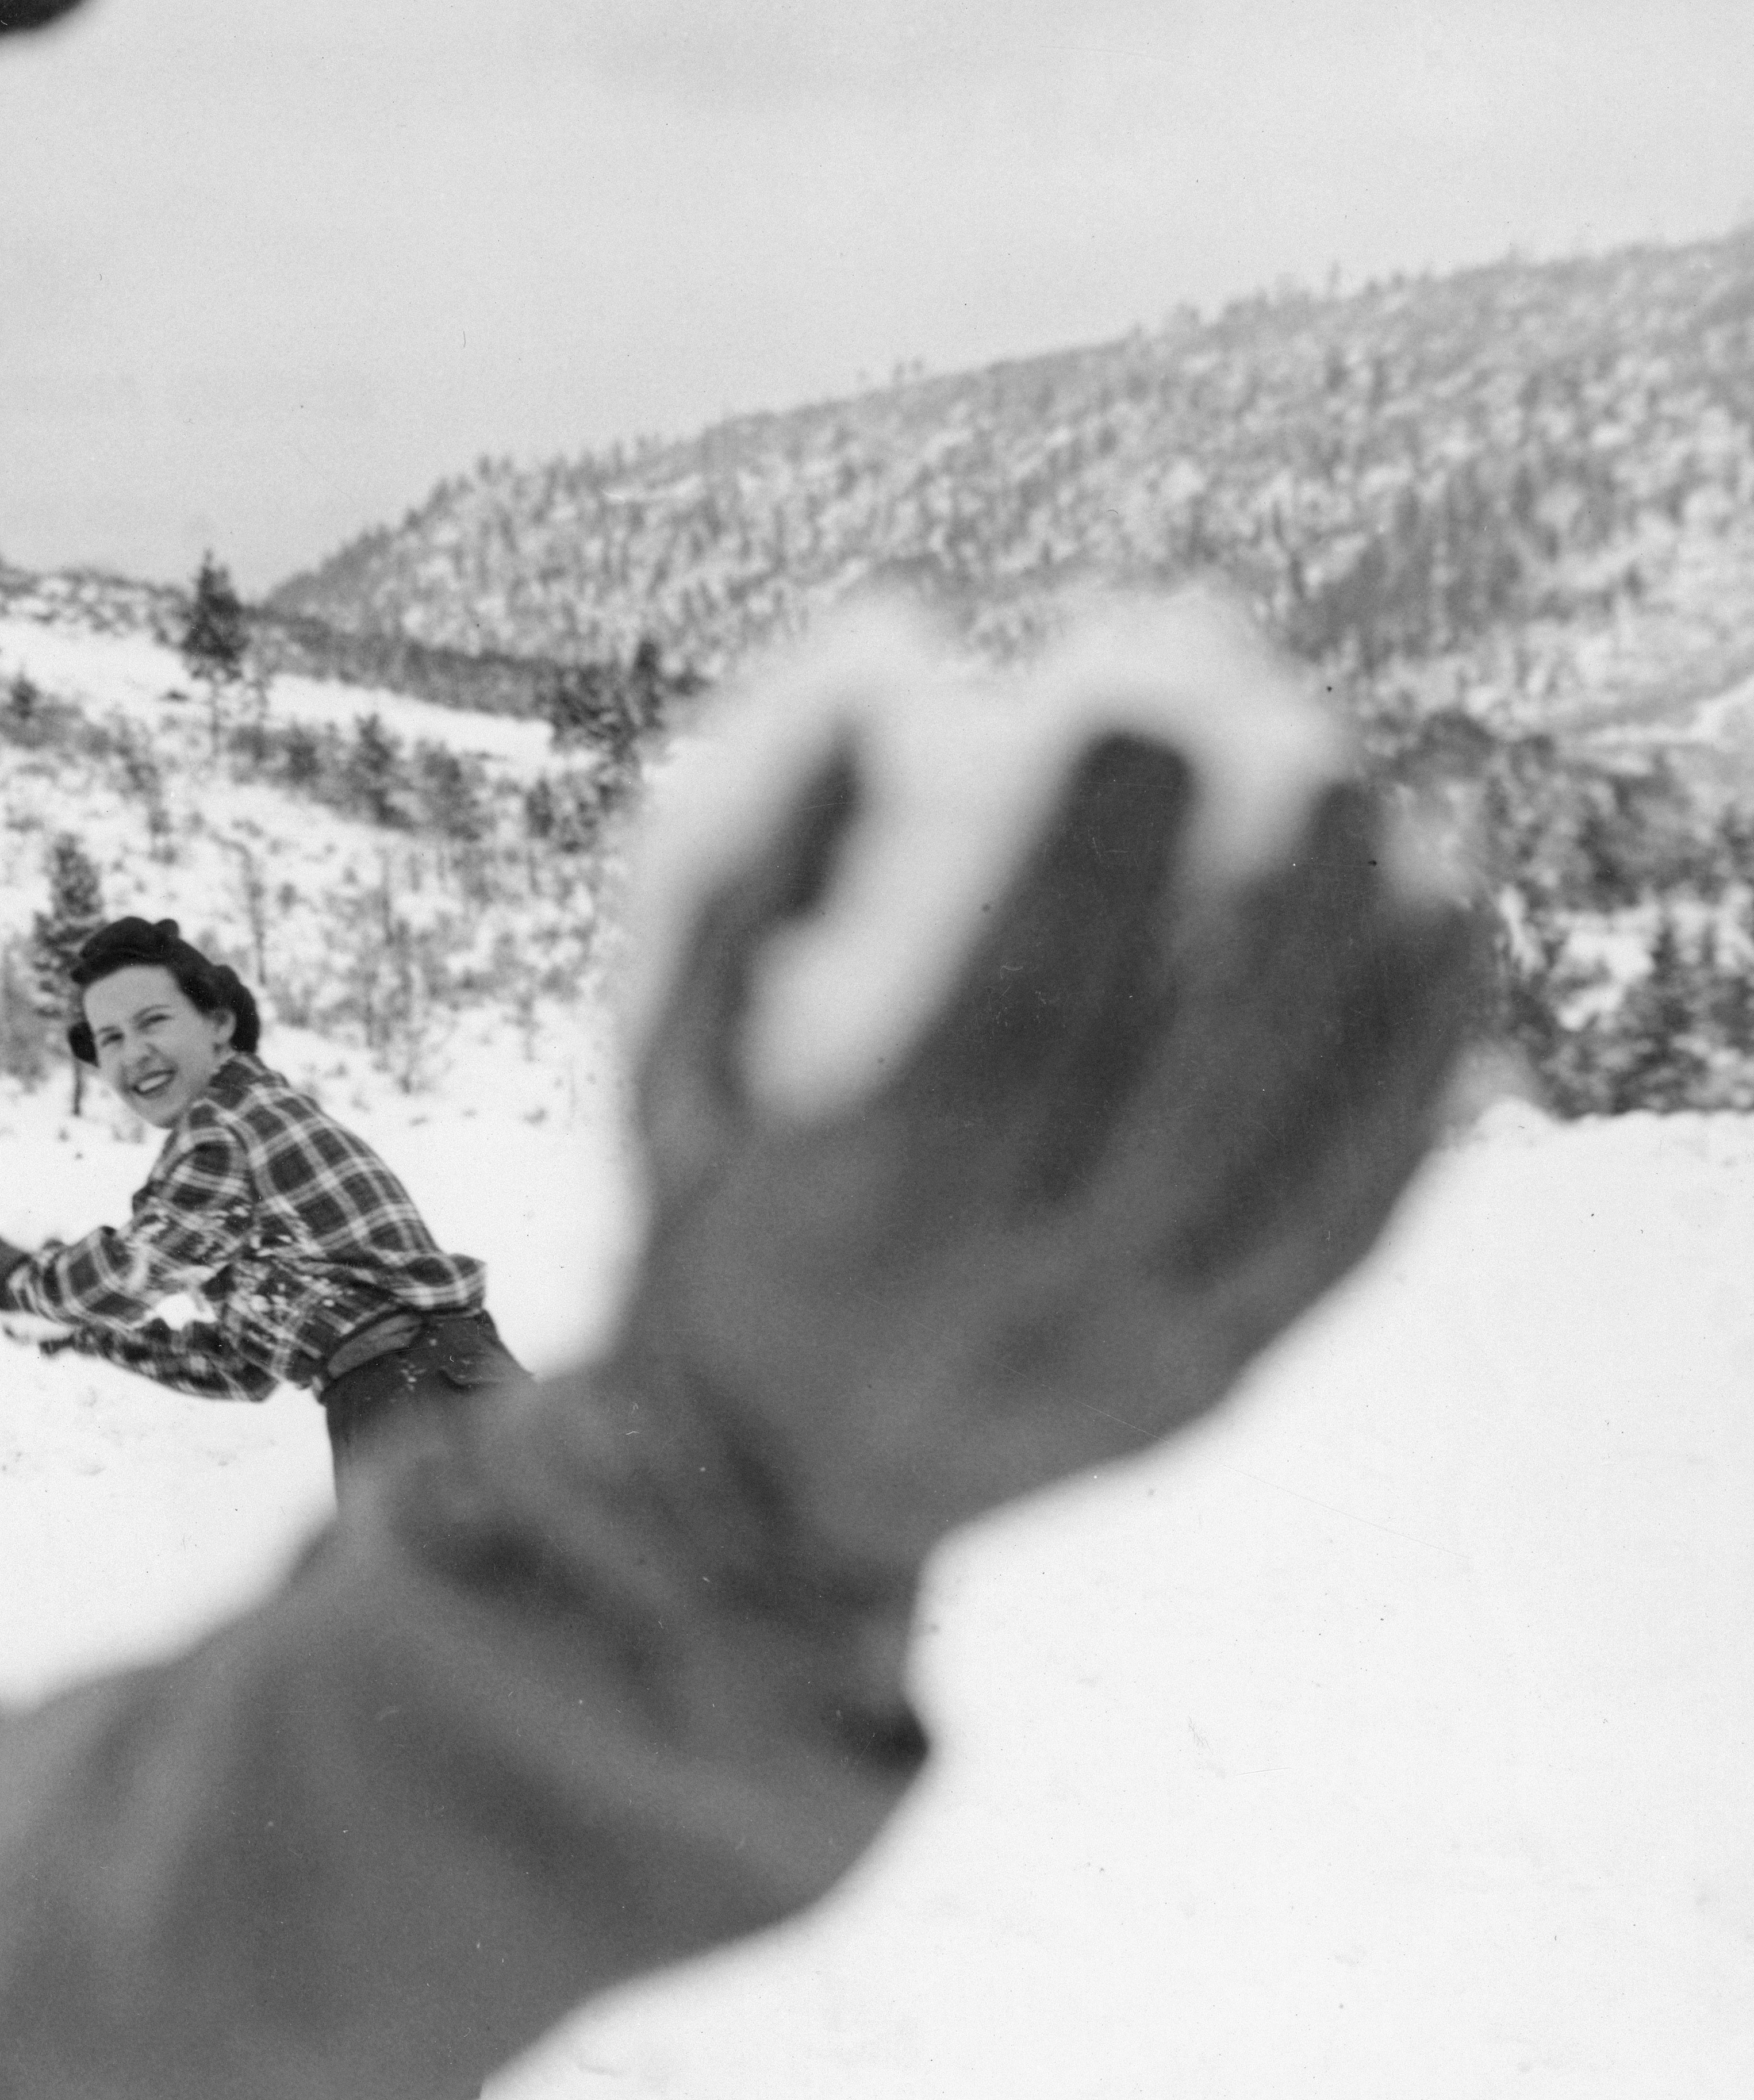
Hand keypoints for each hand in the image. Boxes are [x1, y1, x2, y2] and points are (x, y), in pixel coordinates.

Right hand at [612, 731, 1481, 1585]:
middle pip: (1167, 1069)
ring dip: (1348, 935)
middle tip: (1261, 690)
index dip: (1074, 848)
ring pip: (1291, 1141)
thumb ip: (742, 834)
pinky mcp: (1224, 1376)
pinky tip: (1439, 899)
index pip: (992, 1020)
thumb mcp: (660, 1025)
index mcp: (838, 1220)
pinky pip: (1357, 1210)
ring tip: (1355, 766)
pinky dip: (1415, 1051)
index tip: (1122, 685)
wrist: (767, 1460)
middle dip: (1232, 857)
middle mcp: (997, 1302)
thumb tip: (896, 639)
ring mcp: (1129, 1355)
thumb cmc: (712, 1179)